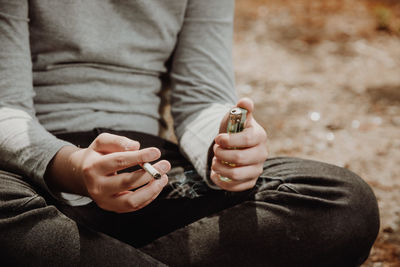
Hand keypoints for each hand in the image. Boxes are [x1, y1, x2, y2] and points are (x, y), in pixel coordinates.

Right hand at [45, 133, 169, 212]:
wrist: (82, 175)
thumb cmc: (97, 156)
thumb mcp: (102, 142)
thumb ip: (118, 141)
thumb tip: (136, 146)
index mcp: (93, 167)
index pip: (120, 161)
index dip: (140, 156)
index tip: (156, 152)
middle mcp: (97, 186)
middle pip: (127, 182)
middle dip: (150, 173)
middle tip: (165, 165)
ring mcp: (104, 200)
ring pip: (132, 200)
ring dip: (152, 189)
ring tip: (163, 178)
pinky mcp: (112, 208)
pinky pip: (134, 206)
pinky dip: (149, 197)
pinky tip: (156, 186)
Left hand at [210, 98, 267, 190]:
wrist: (231, 145)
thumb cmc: (234, 129)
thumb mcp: (235, 116)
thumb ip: (241, 108)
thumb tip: (245, 101)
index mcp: (260, 136)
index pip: (248, 139)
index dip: (230, 140)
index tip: (218, 138)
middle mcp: (262, 154)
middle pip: (241, 158)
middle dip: (222, 154)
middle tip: (215, 150)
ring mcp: (257, 169)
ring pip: (236, 174)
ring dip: (220, 167)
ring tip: (215, 161)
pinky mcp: (250, 182)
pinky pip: (235, 187)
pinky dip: (221, 181)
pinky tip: (215, 173)